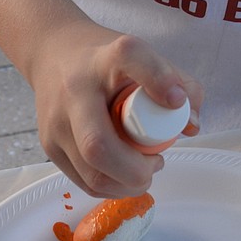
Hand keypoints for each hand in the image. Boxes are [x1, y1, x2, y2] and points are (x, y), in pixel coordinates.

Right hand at [27, 23, 202, 198]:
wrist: (52, 54)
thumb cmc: (106, 62)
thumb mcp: (143, 58)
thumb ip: (178, 82)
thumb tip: (191, 125)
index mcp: (107, 58)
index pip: (131, 58)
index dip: (158, 80)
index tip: (177, 101)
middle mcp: (75, 89)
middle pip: (98, 145)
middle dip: (136, 170)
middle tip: (157, 163)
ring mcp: (56, 121)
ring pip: (92, 174)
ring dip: (126, 184)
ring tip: (143, 170)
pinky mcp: (49, 146)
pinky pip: (84, 182)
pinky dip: (112, 186)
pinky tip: (124, 174)